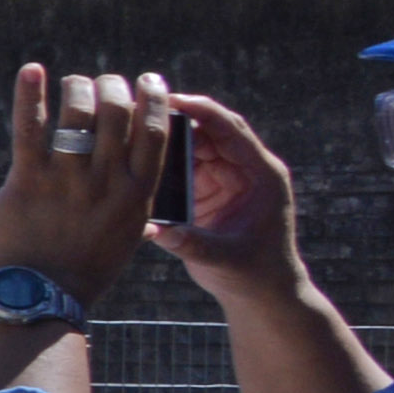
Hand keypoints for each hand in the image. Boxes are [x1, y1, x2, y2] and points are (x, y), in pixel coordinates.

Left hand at [0, 65, 174, 312]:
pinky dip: (30, 94)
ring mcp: (67, 180)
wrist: (37, 299)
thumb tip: (141, 191)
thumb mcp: (123, 238)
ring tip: (74, 83)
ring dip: (78, 87)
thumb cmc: (81, 272)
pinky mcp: (28, 180)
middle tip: (105, 83)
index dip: (154, 99)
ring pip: (78, 112)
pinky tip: (31, 70)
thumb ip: (132, 208)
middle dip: (114, 86)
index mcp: (136, 196)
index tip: (149, 80)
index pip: (155, 133)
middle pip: (118, 113)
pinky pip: (30, 127)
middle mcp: (106, 183)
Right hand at [149, 89, 310, 304]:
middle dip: (175, 121)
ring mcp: (228, 178)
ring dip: (166, 140)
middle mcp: (247, 170)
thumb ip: (193, 243)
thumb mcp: (224, 260)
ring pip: (194, 145)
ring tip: (129, 134)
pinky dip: (165, 161)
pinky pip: (186, 165)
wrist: (264, 293)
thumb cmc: (254, 275)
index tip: (168, 100)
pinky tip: (137, 159)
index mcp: (262, 175)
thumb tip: (157, 230)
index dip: (201, 111)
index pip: (231, 130)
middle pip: (208, 130)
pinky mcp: (211, 190)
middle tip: (135, 114)